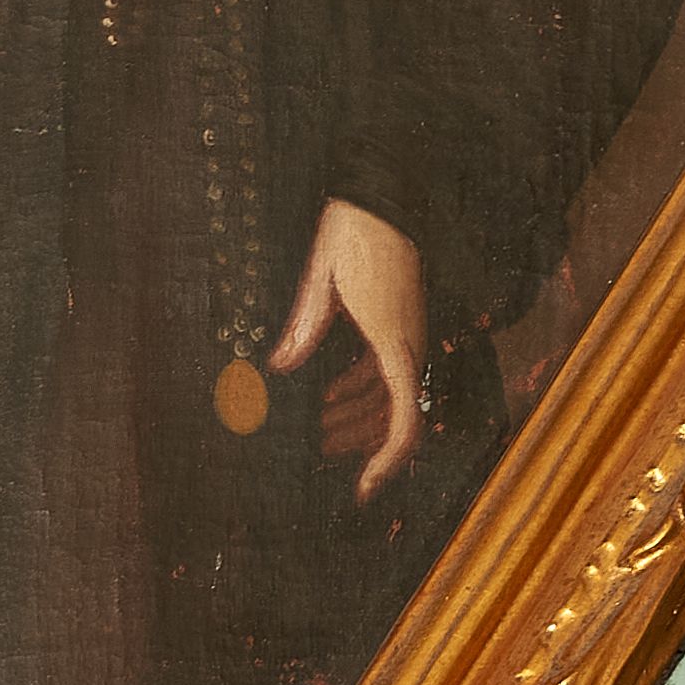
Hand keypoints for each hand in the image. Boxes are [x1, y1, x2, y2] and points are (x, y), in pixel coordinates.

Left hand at [270, 197, 425, 501]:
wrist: (382, 195)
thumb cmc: (353, 234)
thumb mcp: (321, 280)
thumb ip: (303, 328)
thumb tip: (277, 369)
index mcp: (395, 344)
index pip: (405, 423)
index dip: (386, 462)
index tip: (362, 489)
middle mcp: (408, 347)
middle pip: (390, 417)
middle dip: (356, 443)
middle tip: (316, 456)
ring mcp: (404, 335)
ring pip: (386, 397)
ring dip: (353, 416)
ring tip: (315, 429)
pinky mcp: (396, 323)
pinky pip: (382, 371)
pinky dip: (356, 389)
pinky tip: (325, 393)